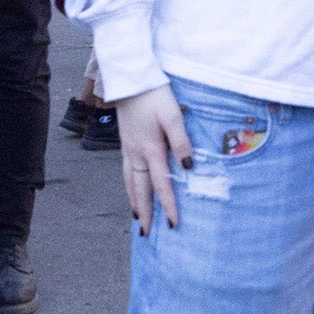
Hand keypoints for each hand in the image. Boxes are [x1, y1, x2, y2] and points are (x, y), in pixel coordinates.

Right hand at [116, 84, 192, 235]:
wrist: (130, 79)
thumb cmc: (155, 95)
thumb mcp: (173, 116)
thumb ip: (181, 142)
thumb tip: (188, 167)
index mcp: (150, 149)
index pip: (161, 184)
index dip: (168, 205)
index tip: (173, 224)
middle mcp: (136, 153)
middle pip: (140, 190)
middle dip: (145, 212)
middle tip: (147, 234)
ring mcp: (128, 148)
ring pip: (129, 182)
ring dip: (134, 201)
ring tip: (137, 218)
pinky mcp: (125, 142)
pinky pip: (125, 171)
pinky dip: (128, 186)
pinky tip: (131, 189)